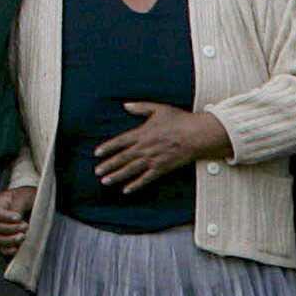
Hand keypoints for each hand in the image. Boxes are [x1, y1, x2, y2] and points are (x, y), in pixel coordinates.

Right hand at [0, 185, 36, 257]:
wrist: (35, 203)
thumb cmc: (29, 197)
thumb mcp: (25, 196)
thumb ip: (18, 205)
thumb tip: (16, 218)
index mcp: (0, 204)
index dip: (7, 217)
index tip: (19, 217)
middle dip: (13, 229)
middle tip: (26, 226)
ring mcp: (3, 230)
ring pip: (0, 240)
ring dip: (11, 240)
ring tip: (24, 236)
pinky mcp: (9, 240)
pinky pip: (3, 249)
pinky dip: (9, 251)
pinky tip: (18, 248)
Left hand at [94, 103, 229, 192]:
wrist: (198, 135)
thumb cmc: (180, 120)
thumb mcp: (158, 109)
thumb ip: (140, 107)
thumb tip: (125, 105)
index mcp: (141, 133)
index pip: (119, 142)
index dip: (107, 147)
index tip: (96, 153)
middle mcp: (144, 147)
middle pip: (122, 158)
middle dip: (108, 165)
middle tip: (97, 171)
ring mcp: (153, 159)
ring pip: (131, 169)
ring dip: (117, 176)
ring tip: (105, 181)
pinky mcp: (163, 168)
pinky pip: (146, 178)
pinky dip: (136, 185)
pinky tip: (126, 190)